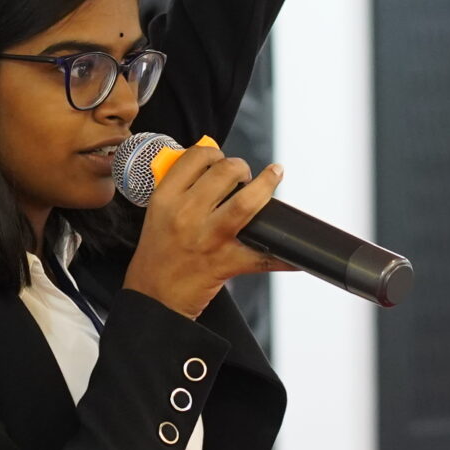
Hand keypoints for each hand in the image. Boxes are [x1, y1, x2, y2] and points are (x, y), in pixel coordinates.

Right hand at [122, 146, 295, 320]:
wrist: (153, 297)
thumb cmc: (157, 255)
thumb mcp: (157, 214)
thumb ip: (179, 188)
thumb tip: (208, 163)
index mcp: (166, 199)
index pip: (194, 157)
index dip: (213, 152)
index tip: (219, 158)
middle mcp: (186, 214)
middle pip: (225, 172)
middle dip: (240, 167)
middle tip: (243, 175)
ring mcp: (208, 238)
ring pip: (246, 202)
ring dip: (266, 185)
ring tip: (273, 177)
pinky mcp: (225, 262)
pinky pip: (263, 257)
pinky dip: (284, 256)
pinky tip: (296, 252)